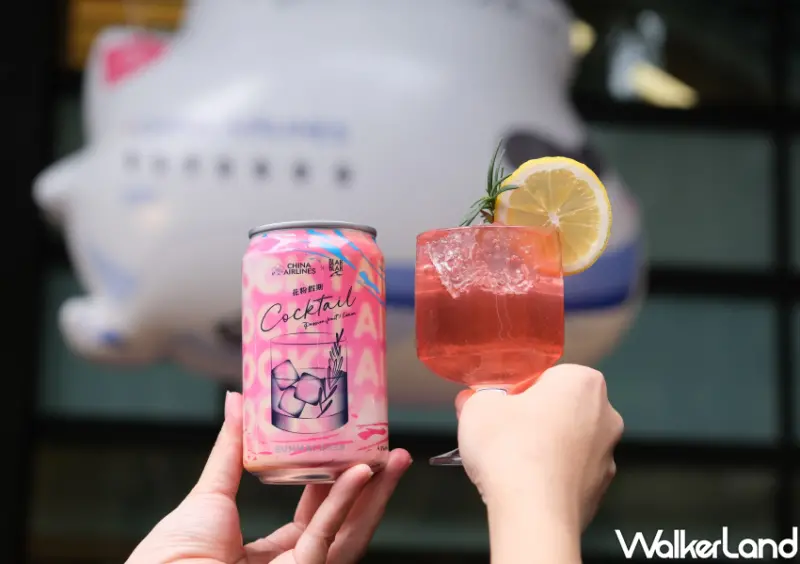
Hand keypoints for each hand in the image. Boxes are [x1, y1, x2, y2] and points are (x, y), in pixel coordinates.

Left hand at [126, 392, 411, 563]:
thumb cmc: (170, 559)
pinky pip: (329, 536)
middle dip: (371, 487)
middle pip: (343, 523)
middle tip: (390, 450)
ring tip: (395, 457)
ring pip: (350, 532)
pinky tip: (362, 472)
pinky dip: (346, 502)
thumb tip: (239, 400)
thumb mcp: (208, 496)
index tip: (354, 451)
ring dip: (376, 494)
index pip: (316, 517)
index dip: (338, 484)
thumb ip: (231, 450)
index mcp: (268, 555)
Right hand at [455, 364, 622, 531]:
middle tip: (500, 434)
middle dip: (531, 418)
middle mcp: (605, 414)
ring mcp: (607, 455)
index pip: (544, 376)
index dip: (515, 391)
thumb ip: (478, 397)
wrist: (533, 515)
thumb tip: (475, 399)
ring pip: (565, 442)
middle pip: (559, 408)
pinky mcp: (600, 490)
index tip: (497, 408)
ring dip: (542, 448)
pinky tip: (526, 486)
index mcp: (583, 382)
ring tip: (510, 464)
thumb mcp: (478, 407)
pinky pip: (568, 473)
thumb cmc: (509, 449)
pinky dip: (550, 476)